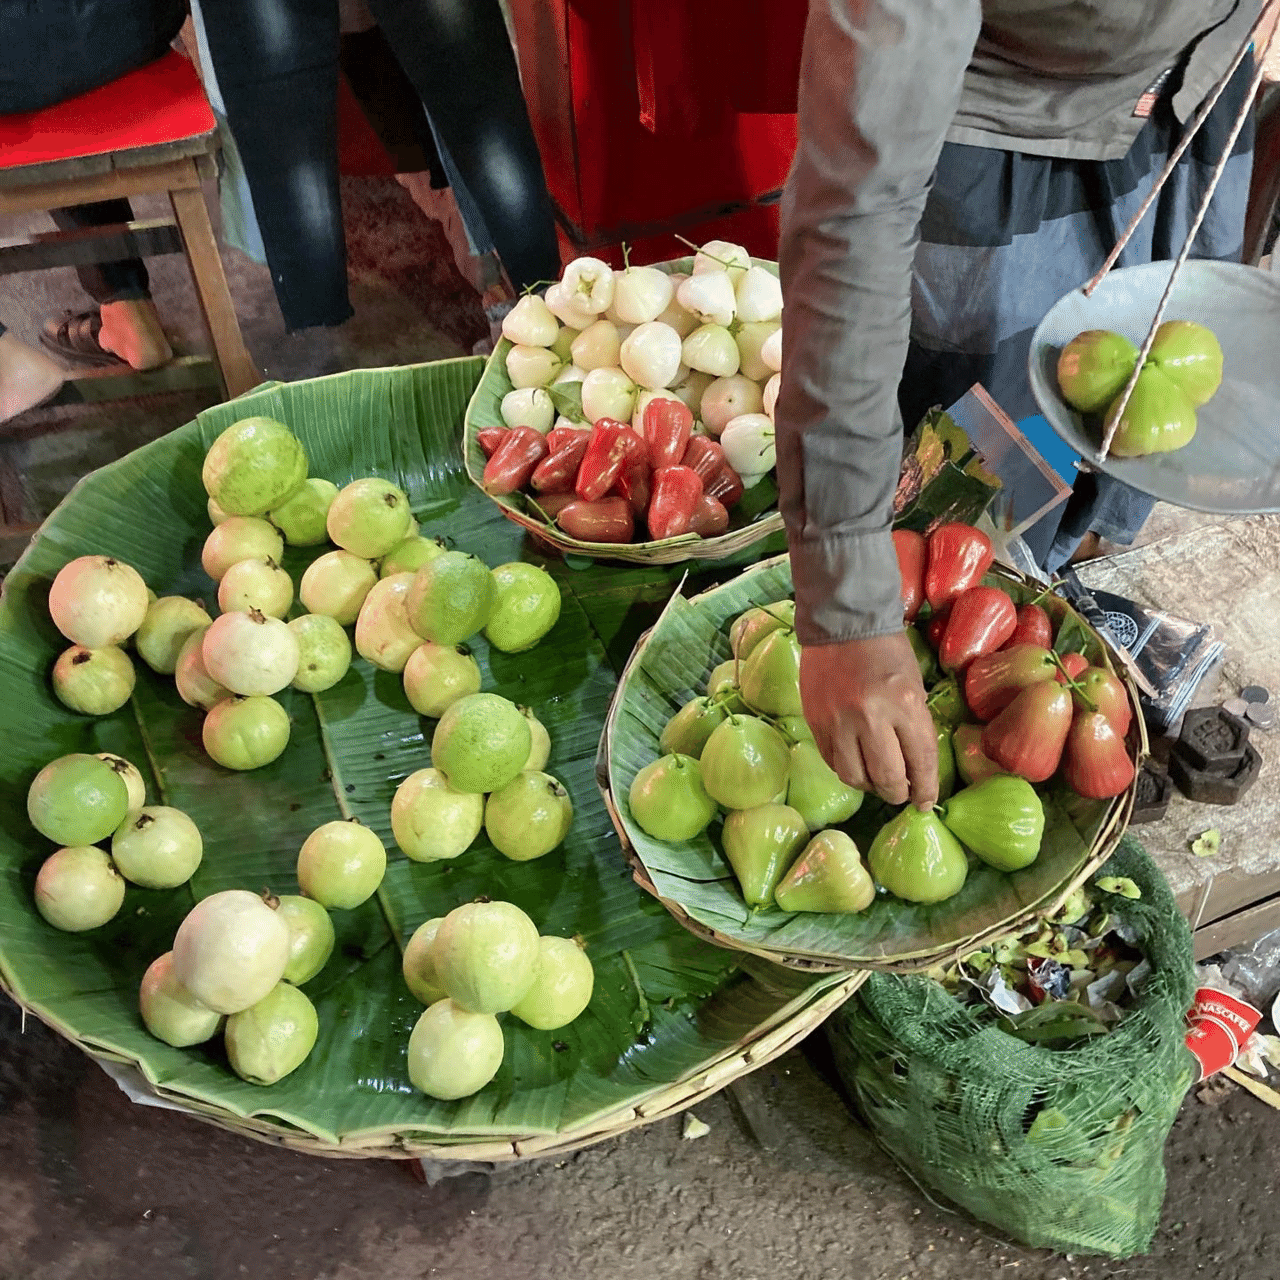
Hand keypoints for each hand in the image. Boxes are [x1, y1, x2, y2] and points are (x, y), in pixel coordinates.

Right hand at [800, 633, 937, 808]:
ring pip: (854, 776)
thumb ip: (914, 728)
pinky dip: (846, 769)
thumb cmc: (887, 651)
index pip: (920, 762)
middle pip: (886, 777)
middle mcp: (870, 717)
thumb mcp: (914, 687)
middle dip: (897, 793)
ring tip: (876, 780)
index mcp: (904, 705)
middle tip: (900, 793)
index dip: (925, 788)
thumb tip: (914, 770)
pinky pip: (832, 761)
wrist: (843, 622)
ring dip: (869, 786)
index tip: (924, 802)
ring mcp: (838, 721)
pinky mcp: (815, 722)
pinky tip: (855, 763)